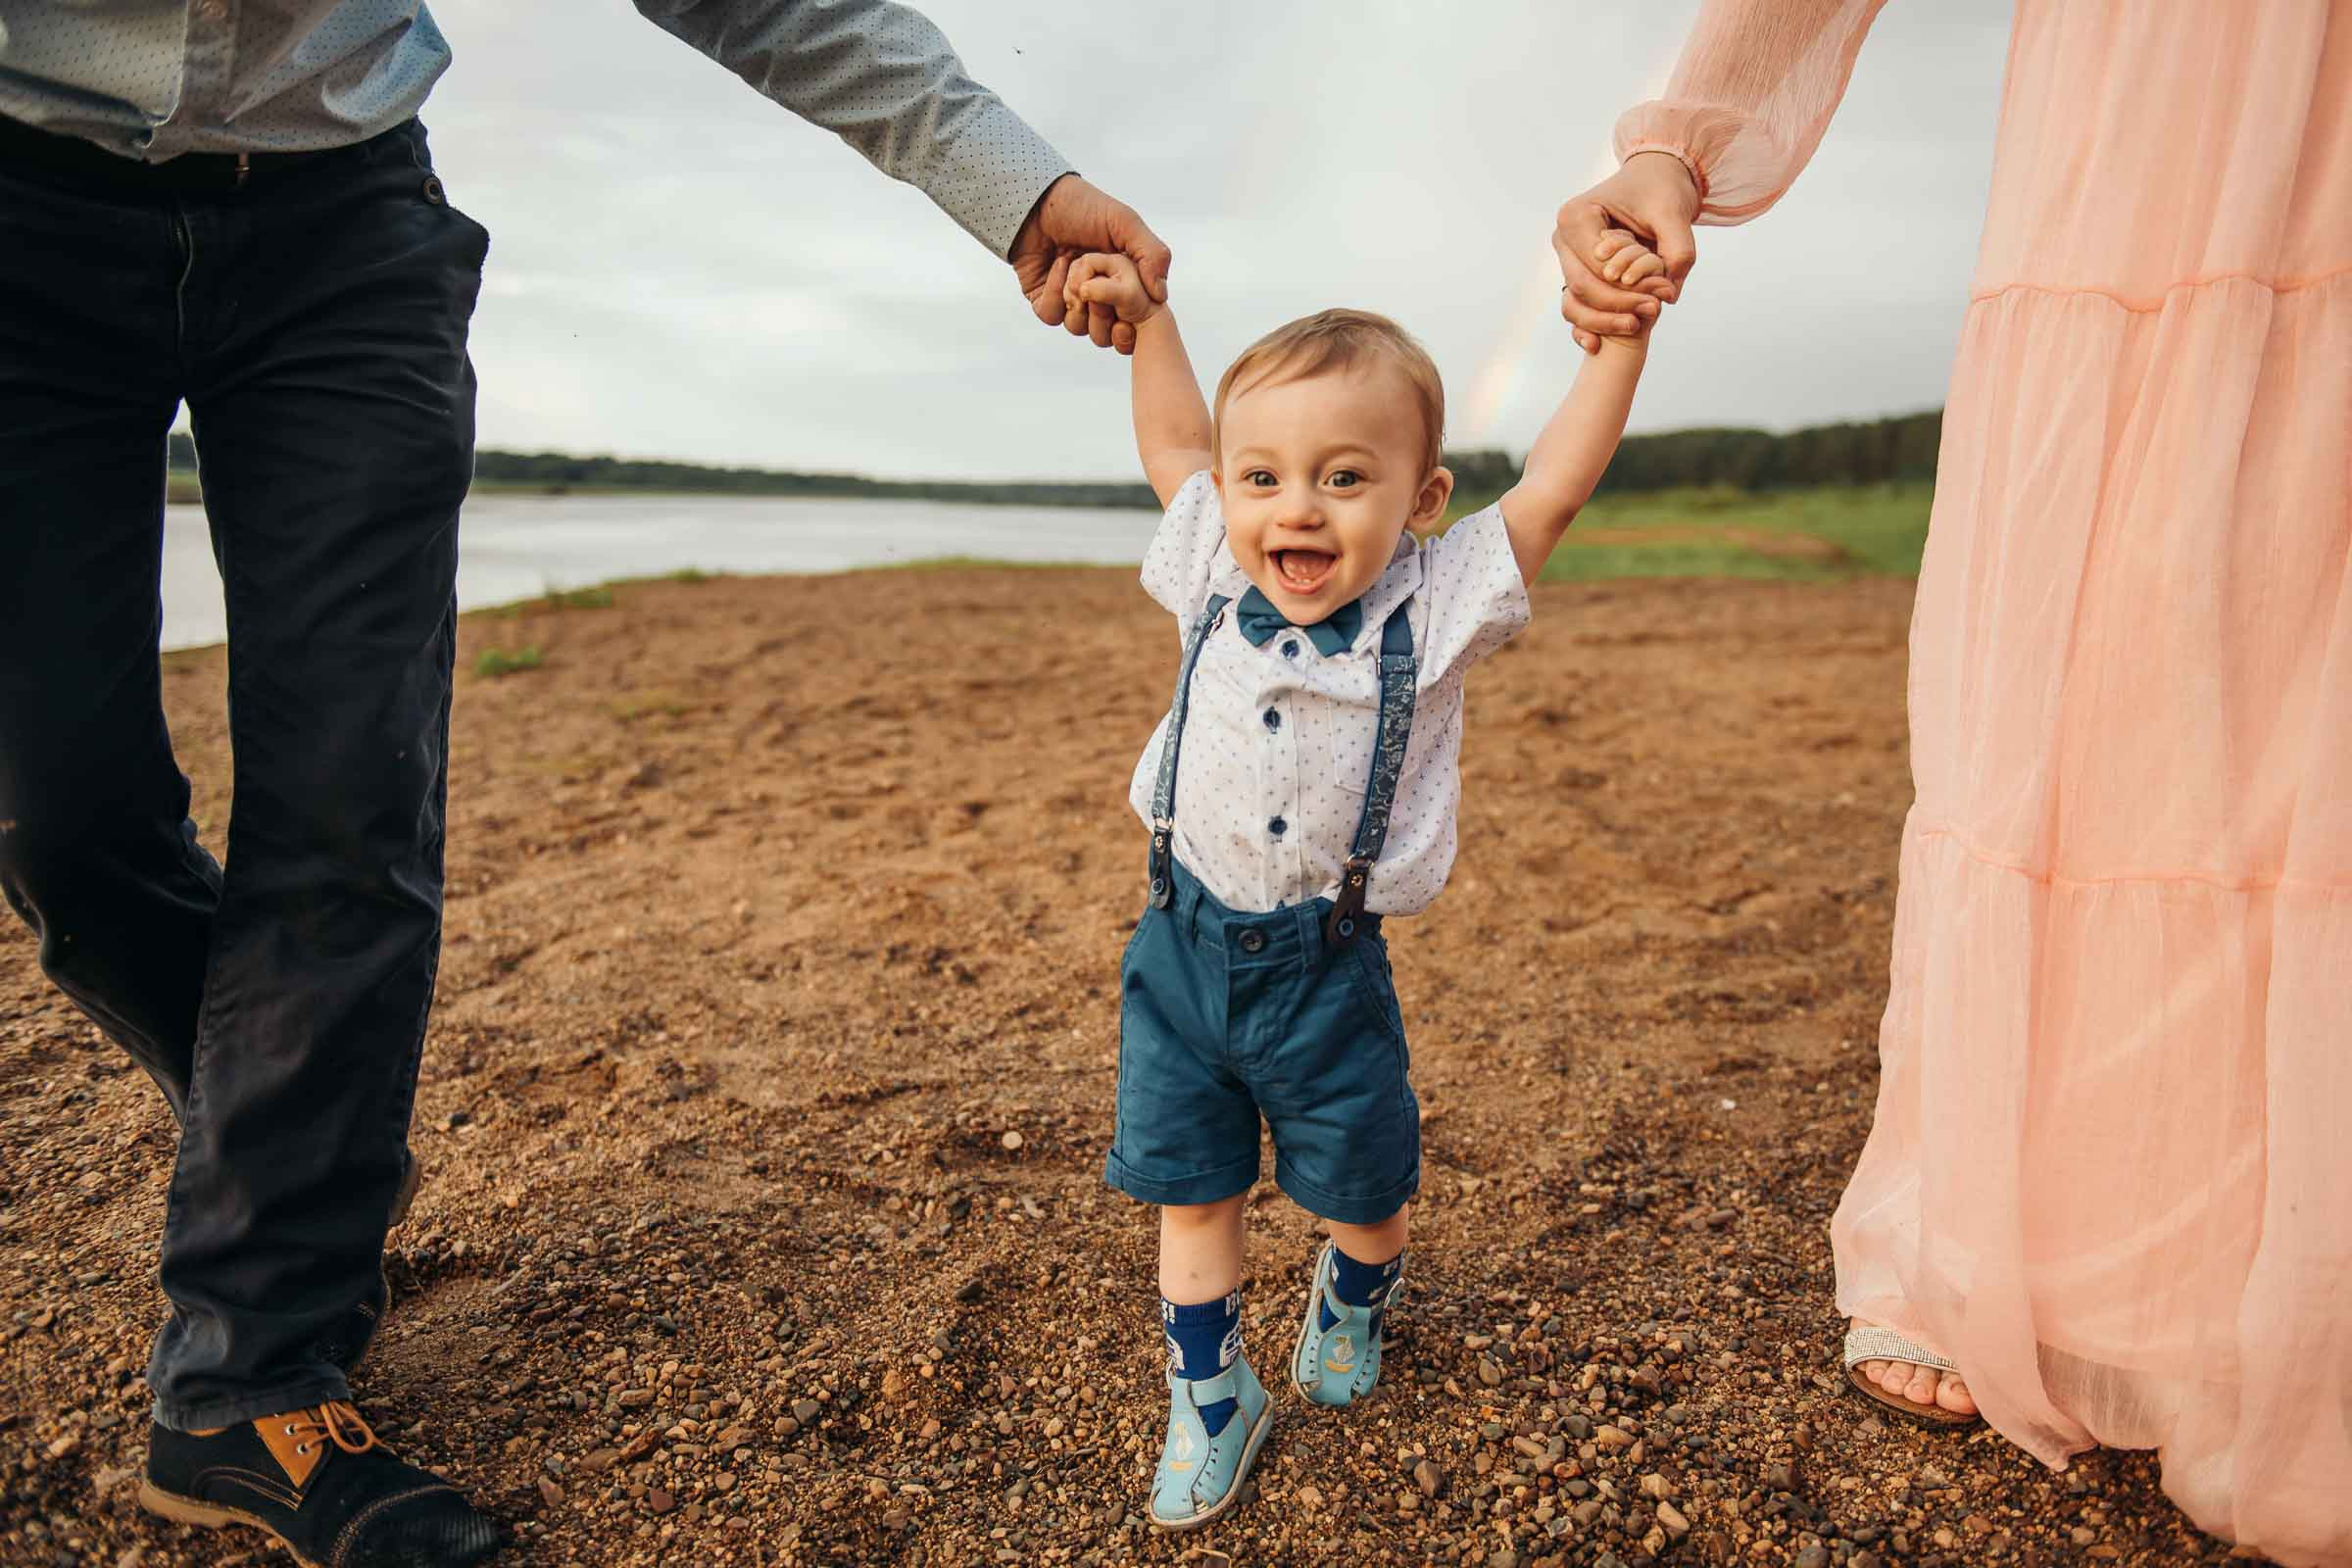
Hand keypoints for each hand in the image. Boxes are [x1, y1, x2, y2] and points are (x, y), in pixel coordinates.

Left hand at [1010, 173, 1172, 355]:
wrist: (1038, 202)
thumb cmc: (1084, 207)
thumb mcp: (1125, 223)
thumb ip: (1152, 254)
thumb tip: (1160, 296)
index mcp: (1123, 284)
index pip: (1133, 324)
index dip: (1130, 329)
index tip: (1126, 320)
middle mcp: (1098, 297)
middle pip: (1105, 336)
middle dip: (1101, 315)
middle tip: (1096, 287)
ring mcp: (1071, 300)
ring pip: (1079, 329)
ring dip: (1077, 300)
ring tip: (1073, 265)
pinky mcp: (1045, 300)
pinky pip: (1052, 316)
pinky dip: (1056, 292)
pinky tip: (1058, 264)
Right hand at [1553, 150, 1699, 352]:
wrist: (1653, 179)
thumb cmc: (1661, 190)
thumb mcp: (1674, 213)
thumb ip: (1677, 250)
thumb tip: (1670, 295)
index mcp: (1577, 216)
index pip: (1597, 266)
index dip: (1627, 288)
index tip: (1661, 297)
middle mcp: (1563, 237)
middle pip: (1582, 287)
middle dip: (1617, 305)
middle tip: (1654, 311)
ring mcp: (1566, 257)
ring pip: (1574, 302)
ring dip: (1603, 321)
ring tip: (1638, 325)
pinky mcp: (1575, 271)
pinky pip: (1574, 306)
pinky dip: (1586, 326)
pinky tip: (1598, 345)